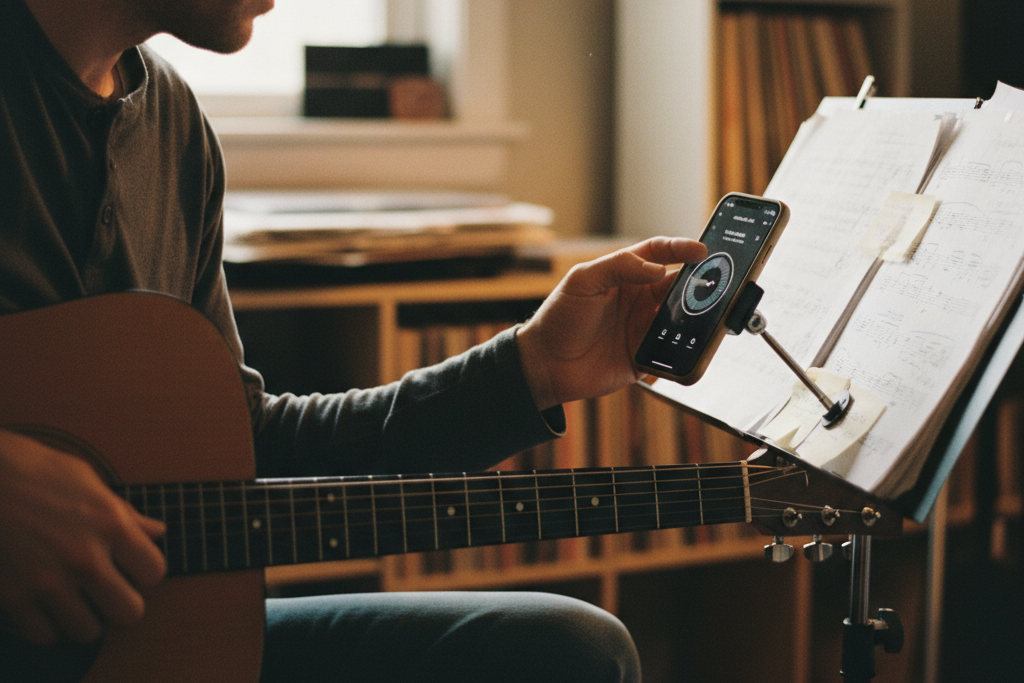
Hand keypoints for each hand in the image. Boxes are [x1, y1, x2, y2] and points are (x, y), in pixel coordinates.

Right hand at [0, 430, 165, 644]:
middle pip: (129, 613)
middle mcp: (84, 558)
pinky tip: (43, 603)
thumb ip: (125, 514)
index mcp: (110, 525)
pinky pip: (44, 635)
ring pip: (88, 632)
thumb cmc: (32, 471)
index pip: (154, 572)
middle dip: (122, 603)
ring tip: (75, 598)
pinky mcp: (12, 597)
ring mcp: (47, 582)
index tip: (131, 567)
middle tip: (108, 591)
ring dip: (84, 617)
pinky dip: (46, 624)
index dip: (144, 572)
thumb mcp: (87, 481)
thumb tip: (156, 531)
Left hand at [517, 237, 706, 408]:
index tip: (701, 250)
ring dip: (698, 315)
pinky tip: (696, 345)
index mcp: (625, 276)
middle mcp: (639, 300)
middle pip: (678, 286)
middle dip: (700, 282)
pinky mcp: (645, 357)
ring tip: (714, 313)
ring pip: (682, 318)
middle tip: (719, 282)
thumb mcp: (582, 281)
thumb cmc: (558, 317)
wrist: (544, 364)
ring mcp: (643, 328)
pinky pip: (674, 351)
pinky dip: (688, 349)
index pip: (659, 254)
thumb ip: (618, 267)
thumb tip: (656, 268)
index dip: (681, 249)